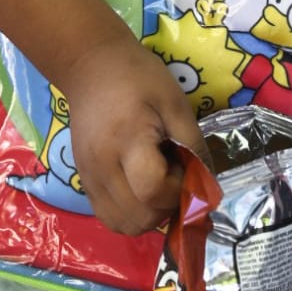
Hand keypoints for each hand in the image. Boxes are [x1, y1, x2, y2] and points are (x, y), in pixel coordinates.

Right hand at [61, 36, 209, 235]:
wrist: (90, 66)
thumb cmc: (137, 77)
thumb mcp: (174, 102)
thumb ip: (193, 144)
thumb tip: (207, 184)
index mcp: (126, 141)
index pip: (153, 190)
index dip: (178, 190)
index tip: (187, 168)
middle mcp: (101, 167)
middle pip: (138, 218)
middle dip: (166, 207)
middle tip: (175, 177)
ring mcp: (88, 177)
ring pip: (122, 224)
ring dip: (148, 216)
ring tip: (158, 185)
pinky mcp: (83, 180)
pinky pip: (109, 216)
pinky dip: (130, 213)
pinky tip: (141, 188)